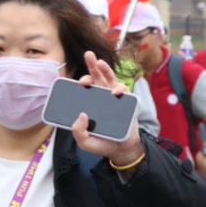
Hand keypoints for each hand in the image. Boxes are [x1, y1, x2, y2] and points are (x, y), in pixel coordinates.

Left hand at [72, 51, 142, 166]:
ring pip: (110, 79)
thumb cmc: (103, 144)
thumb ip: (78, 132)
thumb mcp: (85, 142)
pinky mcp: (126, 102)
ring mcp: (114, 99)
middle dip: (93, 65)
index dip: (83, 81)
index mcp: (91, 104)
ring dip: (106, 69)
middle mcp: (102, 98)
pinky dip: (120, 88)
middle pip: (97, 77)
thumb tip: (81, 115)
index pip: (86, 88)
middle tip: (89, 55)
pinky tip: (115, 91)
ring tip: (100, 62)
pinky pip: (124, 91)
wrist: (122, 150)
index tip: (80, 82)